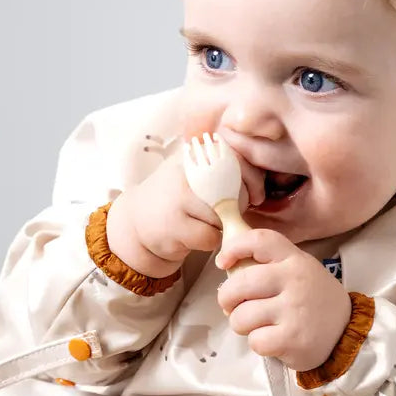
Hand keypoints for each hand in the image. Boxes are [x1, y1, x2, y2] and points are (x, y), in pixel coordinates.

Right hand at [106, 149, 263, 277]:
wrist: (137, 223)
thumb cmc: (177, 200)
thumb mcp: (197, 175)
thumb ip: (226, 172)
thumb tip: (259, 185)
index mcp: (195, 154)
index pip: (238, 159)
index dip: (253, 180)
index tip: (254, 193)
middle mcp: (186, 171)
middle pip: (237, 192)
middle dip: (238, 207)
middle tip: (223, 212)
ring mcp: (179, 198)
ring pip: (224, 217)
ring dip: (220, 226)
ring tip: (201, 222)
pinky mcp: (174, 225)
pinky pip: (211, 237)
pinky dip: (208, 241)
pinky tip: (191, 234)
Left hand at [216, 230, 352, 371]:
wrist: (347, 335)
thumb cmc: (315, 302)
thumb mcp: (301, 272)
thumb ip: (271, 265)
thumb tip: (229, 266)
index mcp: (294, 260)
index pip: (259, 240)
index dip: (233, 248)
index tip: (223, 262)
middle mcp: (294, 280)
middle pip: (239, 284)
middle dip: (227, 299)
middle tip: (234, 307)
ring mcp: (294, 309)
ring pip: (241, 317)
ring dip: (243, 325)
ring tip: (260, 325)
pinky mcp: (292, 338)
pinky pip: (255, 340)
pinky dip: (258, 344)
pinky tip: (274, 341)